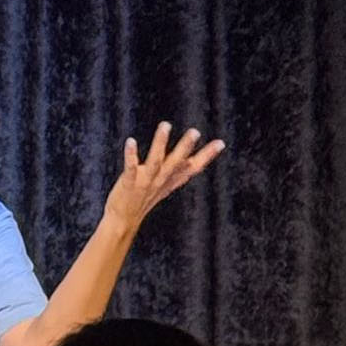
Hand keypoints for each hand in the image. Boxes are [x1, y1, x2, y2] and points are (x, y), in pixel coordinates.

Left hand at [103, 122, 223, 229]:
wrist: (124, 221)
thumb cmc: (144, 200)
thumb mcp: (166, 186)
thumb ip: (180, 173)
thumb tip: (197, 162)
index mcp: (170, 180)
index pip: (192, 168)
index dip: (207, 156)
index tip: (221, 143)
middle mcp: (160, 181)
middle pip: (176, 163)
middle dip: (186, 147)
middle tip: (195, 132)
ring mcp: (145, 183)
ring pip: (155, 162)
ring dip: (160, 143)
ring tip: (166, 125)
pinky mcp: (129, 184)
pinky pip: (131, 168)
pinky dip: (131, 155)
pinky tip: (130, 141)